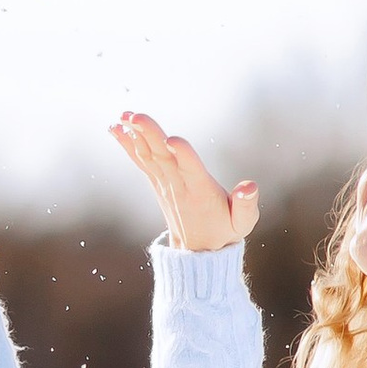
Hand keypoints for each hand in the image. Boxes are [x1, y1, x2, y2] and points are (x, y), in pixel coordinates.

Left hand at [110, 110, 258, 252]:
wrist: (197, 252)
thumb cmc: (225, 231)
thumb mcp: (243, 224)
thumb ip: (247, 205)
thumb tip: (250, 187)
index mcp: (202, 193)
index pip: (192, 172)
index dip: (184, 156)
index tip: (173, 140)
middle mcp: (180, 187)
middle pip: (165, 158)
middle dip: (151, 136)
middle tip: (136, 117)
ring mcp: (165, 184)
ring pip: (150, 156)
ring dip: (135, 135)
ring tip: (124, 115)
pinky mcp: (158, 182)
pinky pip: (141, 161)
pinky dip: (128, 144)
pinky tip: (116, 127)